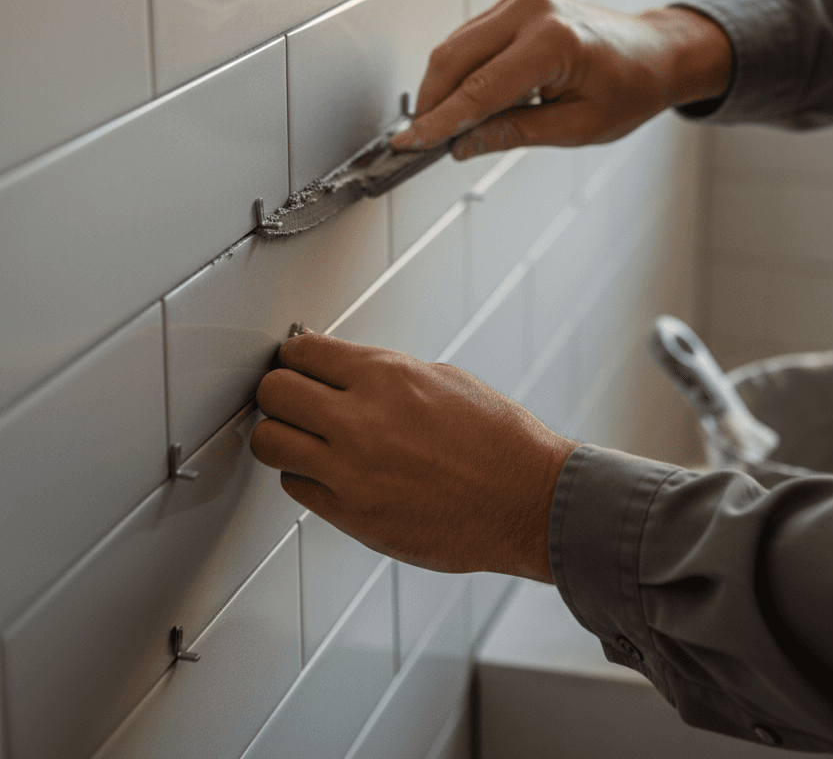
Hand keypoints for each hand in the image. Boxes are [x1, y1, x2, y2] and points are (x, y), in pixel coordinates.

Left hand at [251, 332, 579, 581]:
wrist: (527, 500)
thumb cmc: (498, 439)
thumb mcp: (444, 379)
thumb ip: (383, 374)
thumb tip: (340, 369)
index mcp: (385, 376)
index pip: (301, 352)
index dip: (295, 355)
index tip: (298, 363)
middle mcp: (359, 421)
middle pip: (273, 393)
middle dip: (281, 392)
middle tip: (295, 398)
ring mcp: (351, 472)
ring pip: (270, 443)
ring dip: (284, 436)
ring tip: (306, 437)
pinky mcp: (352, 515)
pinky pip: (296, 488)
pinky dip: (307, 476)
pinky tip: (333, 471)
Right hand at [391, 0, 731, 159]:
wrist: (654, 54)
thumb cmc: (630, 88)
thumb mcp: (576, 127)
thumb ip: (514, 133)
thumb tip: (463, 144)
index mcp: (554, 42)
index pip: (479, 89)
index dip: (441, 121)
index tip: (411, 144)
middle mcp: (532, 11)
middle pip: (454, 59)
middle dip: (432, 103)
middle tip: (422, 140)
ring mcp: (521, 1)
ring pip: (455, 46)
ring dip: (442, 87)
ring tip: (446, 126)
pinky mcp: (514, 4)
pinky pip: (471, 39)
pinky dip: (460, 71)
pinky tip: (467, 101)